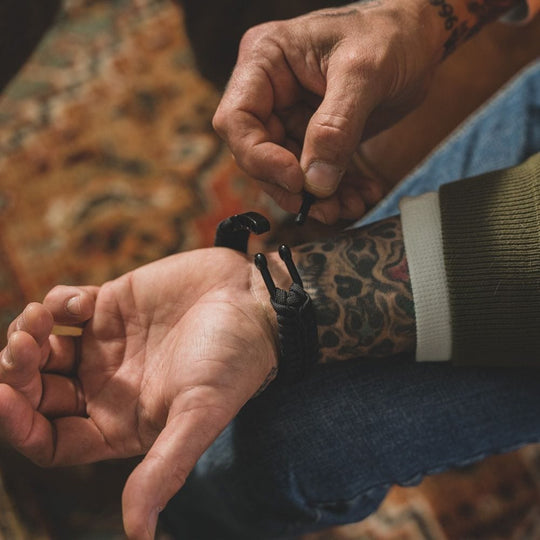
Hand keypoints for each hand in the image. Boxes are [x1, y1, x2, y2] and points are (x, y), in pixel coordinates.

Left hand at [0, 248, 278, 538]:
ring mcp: (107, 344)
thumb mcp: (200, 415)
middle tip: (21, 347)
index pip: (49, 439)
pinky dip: (57, 303)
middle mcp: (107, 386)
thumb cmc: (234, 361)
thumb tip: (140, 537)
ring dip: (29, 334)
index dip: (17, 424)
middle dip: (16, 373)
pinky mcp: (113, 303)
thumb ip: (165, 468)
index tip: (2, 397)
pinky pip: (64, 305)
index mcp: (121, 422)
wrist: (254, 301)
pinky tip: (80, 301)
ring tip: (38, 321)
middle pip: (37, 392)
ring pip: (44, 346)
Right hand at [213, 1, 442, 223]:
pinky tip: (360, 195)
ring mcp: (290, 115)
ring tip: (349, 207)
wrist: (419, 38)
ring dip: (316, 197)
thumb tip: (316, 183)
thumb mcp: (365, 72)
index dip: (260, 157)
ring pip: (287, 171)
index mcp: (265, 61)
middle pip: (259, 154)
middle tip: (325, 208)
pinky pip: (314, 172)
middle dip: (292, 187)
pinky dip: (336, 191)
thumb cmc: (391, 34)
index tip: (297, 179)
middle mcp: (270, 92)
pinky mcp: (313, 135)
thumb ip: (337, 127)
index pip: (236, 120)